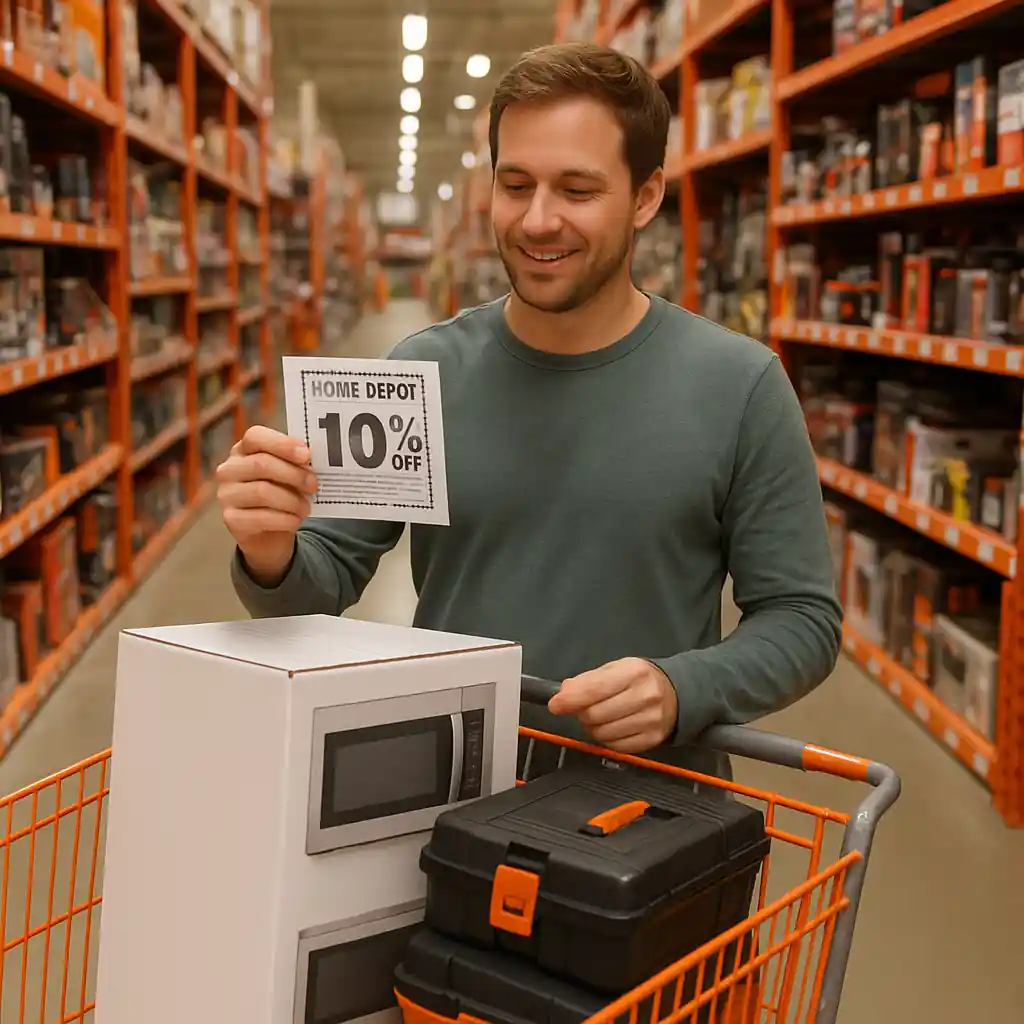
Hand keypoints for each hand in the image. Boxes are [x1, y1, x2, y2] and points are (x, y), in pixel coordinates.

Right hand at [216, 425, 318, 585]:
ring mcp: (226, 494)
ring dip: (291, 501)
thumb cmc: (282, 495)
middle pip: (261, 464)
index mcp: (244, 450)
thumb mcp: (290, 475)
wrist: (269, 533)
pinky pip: (260, 517)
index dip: (282, 444)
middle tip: (314, 485)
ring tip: (306, 508)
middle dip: (294, 474)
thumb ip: (297, 464)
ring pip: (262, 492)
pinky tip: (295, 520)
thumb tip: (310, 462)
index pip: (255, 436)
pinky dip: (284, 519)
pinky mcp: (231, 519)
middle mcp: (229, 469)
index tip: (306, 455)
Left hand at [547, 658, 677, 753]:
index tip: (555, 704)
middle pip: (595, 715)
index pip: (594, 690)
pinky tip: (612, 728)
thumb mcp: (615, 669)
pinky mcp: (652, 740)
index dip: (570, 699)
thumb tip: (563, 694)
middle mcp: (645, 697)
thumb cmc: (638, 679)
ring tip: (599, 718)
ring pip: (603, 734)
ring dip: (592, 729)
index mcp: (633, 673)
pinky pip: (616, 747)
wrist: (675, 694)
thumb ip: (587, 680)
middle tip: (583, 709)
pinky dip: (607, 740)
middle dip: (581, 714)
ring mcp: (651, 721)